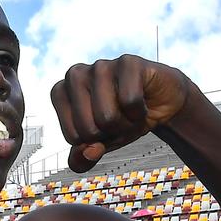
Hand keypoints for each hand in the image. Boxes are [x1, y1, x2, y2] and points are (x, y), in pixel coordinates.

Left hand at [50, 54, 190, 172]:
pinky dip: (140, 111)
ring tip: (130, 110)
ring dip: (126, 124)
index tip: (103, 126)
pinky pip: (129, 101)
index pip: (73, 136)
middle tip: (120, 118)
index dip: (95, 140)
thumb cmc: (123, 119)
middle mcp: (74, 74)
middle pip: (89, 129)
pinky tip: (142, 100)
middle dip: (110, 133)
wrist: (160, 103)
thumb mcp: (100, 144)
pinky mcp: (127, 62)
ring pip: (107, 117)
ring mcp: (100, 65)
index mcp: (60, 92)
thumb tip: (88, 152)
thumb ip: (82, 158)